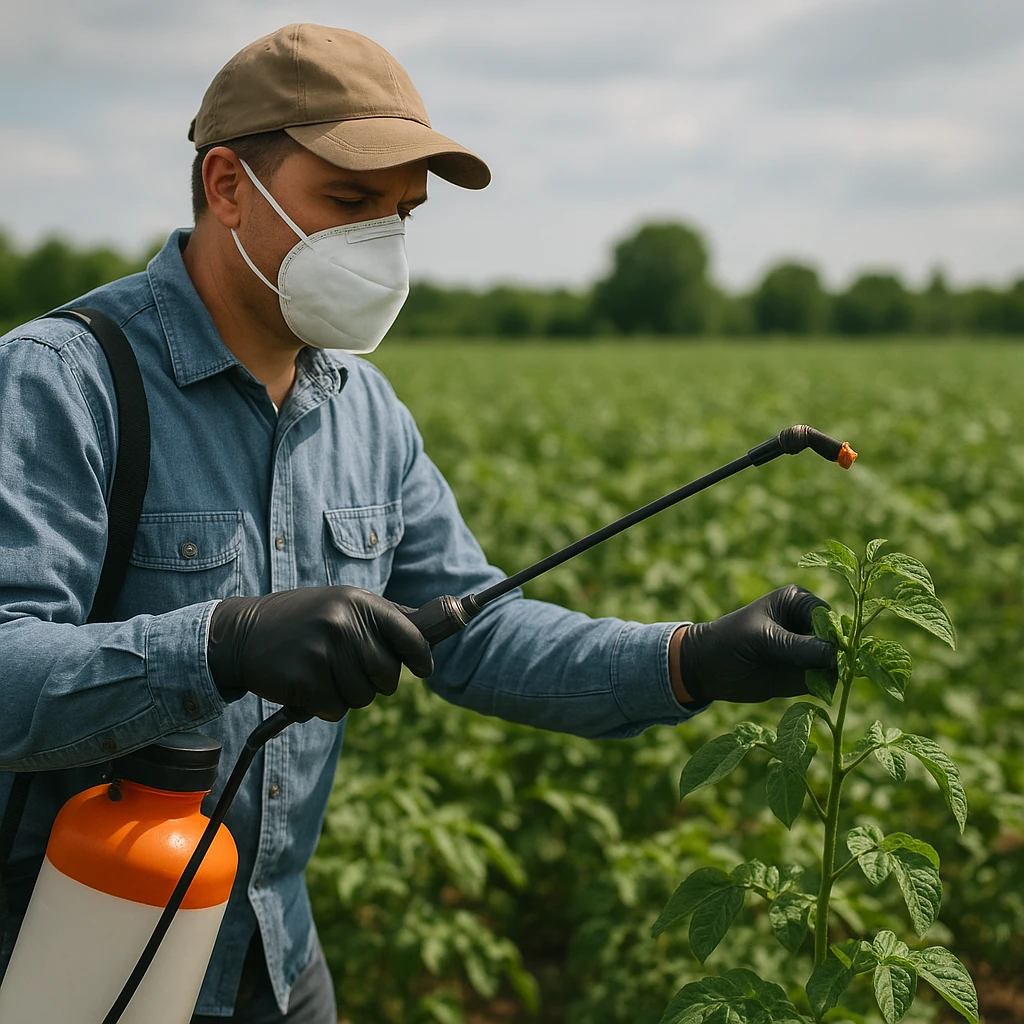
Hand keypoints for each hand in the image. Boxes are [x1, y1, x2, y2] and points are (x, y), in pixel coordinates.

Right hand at [207, 586, 433, 720]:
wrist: (241, 633)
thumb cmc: (300, 622)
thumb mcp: (340, 606)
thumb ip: (380, 620)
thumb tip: (427, 636)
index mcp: (359, 601)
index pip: (409, 634)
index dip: (420, 657)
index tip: (423, 669)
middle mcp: (344, 622)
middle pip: (388, 675)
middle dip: (375, 683)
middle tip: (349, 672)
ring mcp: (323, 650)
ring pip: (362, 697)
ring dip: (345, 696)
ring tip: (321, 674)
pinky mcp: (304, 679)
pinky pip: (335, 710)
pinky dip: (323, 707)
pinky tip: (305, 687)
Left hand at [676, 585, 835, 703]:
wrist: (707, 669)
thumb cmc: (730, 642)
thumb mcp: (763, 640)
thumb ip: (798, 647)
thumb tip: (836, 654)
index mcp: (797, 602)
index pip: (828, 617)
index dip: (832, 635)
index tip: (827, 652)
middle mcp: (806, 624)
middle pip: (837, 640)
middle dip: (836, 657)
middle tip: (825, 669)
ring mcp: (807, 650)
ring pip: (834, 663)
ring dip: (831, 674)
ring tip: (812, 679)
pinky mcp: (804, 673)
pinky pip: (824, 681)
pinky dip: (824, 687)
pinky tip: (815, 691)